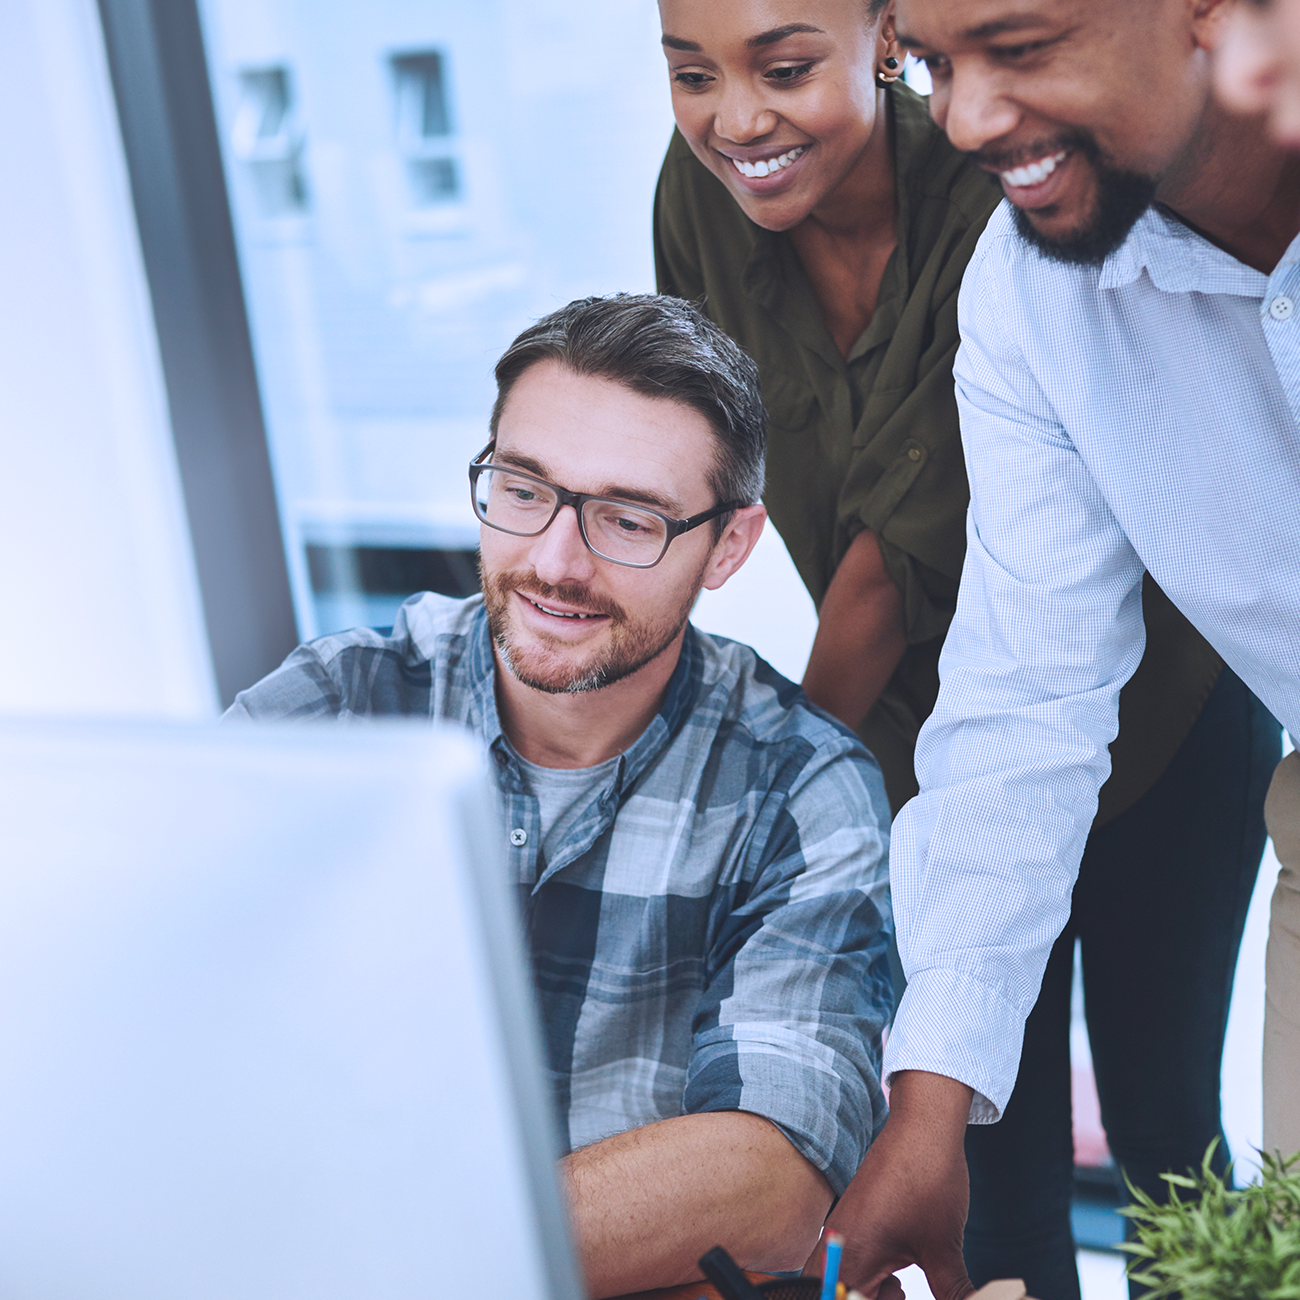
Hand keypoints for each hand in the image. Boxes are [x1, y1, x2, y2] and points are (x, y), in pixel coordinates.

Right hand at [808, 1072, 974, 1299]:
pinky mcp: (846, 1225)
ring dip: (868, 1296)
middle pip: (840, 1297)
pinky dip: (868, 1280)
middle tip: (902, 1293)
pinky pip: (845, 1267)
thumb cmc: (930, 1179)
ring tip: (901, 1289)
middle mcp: (834, 1248)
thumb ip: (953, 1294)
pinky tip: (894, 1274)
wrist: (922, 1127)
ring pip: (842, 1285)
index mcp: (853, 1258)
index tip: (902, 1296)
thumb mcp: (944, 1248)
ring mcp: (837, 1235)